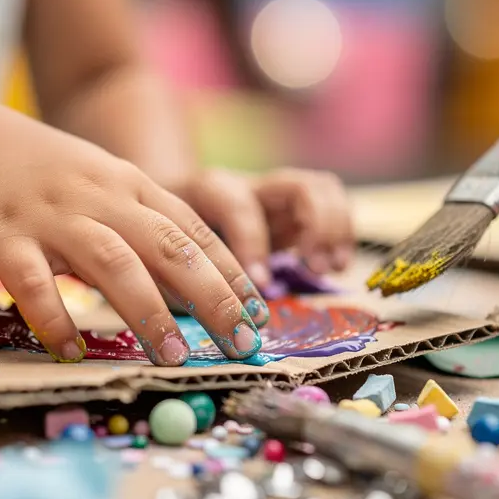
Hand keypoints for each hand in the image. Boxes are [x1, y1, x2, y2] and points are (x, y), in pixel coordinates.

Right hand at [0, 100, 268, 365]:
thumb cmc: (34, 169)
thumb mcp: (98, 182)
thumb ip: (137, 223)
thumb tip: (186, 284)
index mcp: (128, 184)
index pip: (194, 230)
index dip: (232, 272)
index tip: (259, 314)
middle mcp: (99, 197)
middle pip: (169, 247)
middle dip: (213, 297)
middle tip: (241, 344)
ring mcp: (51, 216)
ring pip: (114, 262)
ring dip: (150, 311)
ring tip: (175, 356)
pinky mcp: (3, 235)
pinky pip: (34, 281)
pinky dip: (55, 317)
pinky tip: (70, 350)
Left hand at [165, 168, 353, 286]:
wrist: (158, 212)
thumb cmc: (157, 242)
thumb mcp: (157, 256)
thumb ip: (175, 277)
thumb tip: (198, 314)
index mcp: (207, 191)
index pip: (237, 203)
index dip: (251, 242)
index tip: (258, 286)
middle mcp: (247, 185)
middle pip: (298, 184)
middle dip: (316, 227)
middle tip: (314, 270)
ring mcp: (274, 195)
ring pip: (323, 188)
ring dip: (335, 229)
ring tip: (329, 269)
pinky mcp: (291, 210)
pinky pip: (332, 206)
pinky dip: (342, 234)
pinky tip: (334, 267)